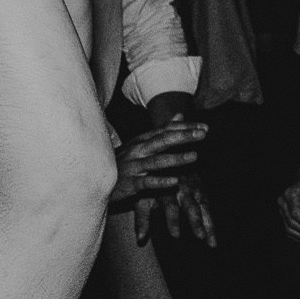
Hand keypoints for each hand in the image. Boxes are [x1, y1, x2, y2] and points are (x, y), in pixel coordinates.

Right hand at [111, 121, 212, 245]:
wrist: (93, 179)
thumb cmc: (122, 162)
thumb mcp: (141, 143)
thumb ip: (161, 130)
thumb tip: (180, 115)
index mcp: (142, 140)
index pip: (166, 130)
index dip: (186, 128)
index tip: (205, 127)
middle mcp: (138, 150)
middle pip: (163, 140)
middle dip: (184, 136)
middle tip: (204, 133)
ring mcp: (132, 166)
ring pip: (156, 161)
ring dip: (176, 158)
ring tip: (195, 156)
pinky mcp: (128, 183)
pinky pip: (145, 182)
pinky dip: (160, 181)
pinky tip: (174, 182)